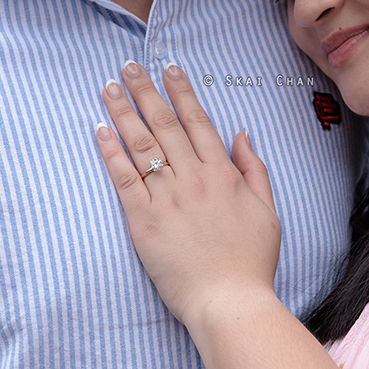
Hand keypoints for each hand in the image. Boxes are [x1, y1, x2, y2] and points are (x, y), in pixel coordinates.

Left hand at [96, 61, 280, 332]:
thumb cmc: (251, 260)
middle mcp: (194, 177)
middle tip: (129, 66)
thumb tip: (242, 133)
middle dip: (145, 90)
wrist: (230, 302)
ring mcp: (167, 197)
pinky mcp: (144, 221)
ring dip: (124, 111)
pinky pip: (124, 179)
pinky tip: (100, 130)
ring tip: (109, 87)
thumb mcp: (267, 209)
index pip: (197, 120)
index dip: (181, 92)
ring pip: (142, 144)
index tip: (168, 68)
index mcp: (222, 173)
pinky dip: (111, 152)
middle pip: (165, 123)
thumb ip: (253, 168)